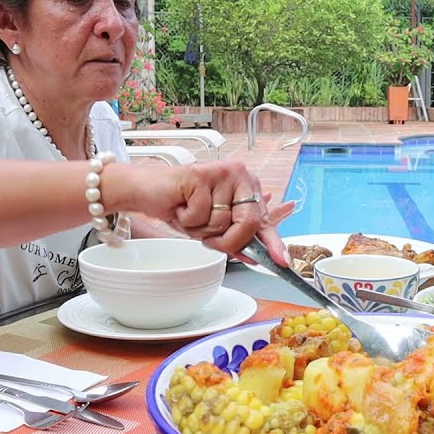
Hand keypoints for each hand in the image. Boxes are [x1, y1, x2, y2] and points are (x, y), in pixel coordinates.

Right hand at [118, 161, 289, 264]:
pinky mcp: (202, 174)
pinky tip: (181, 206)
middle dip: (227, 241)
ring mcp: (222, 173)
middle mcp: (240, 175)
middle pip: (247, 223)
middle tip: (208, 238)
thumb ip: (235, 240)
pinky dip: (187, 218)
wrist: (149, 192)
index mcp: (248, 187)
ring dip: (200, 228)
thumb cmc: (182, 207)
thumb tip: (254, 257)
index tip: (284, 261)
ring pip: (222, 222)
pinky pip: (201, 214)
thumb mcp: (213, 229)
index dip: (273, 243)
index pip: (264, 220)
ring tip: (190, 213)